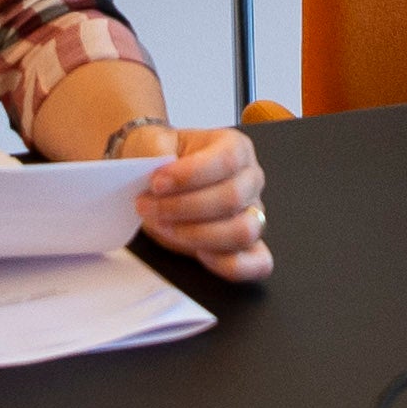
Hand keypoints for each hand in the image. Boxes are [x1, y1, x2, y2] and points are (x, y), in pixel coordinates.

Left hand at [121, 125, 272, 282]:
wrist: (154, 181)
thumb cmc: (159, 161)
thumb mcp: (151, 143)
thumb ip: (155, 151)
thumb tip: (159, 168)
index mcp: (235, 148)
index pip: (226, 161)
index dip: (190, 175)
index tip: (156, 183)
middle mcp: (250, 180)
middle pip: (232, 198)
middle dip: (182, 207)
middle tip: (148, 206)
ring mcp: (252, 214)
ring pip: (242, 231)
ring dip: (197, 235)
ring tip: (165, 227)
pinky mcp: (247, 246)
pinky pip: (257, 262)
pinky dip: (231, 264)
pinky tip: (202, 256)